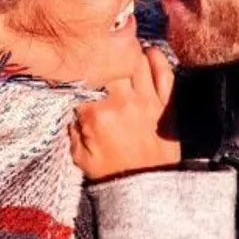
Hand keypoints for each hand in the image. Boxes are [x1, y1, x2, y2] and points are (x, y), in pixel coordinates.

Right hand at [70, 45, 181, 180]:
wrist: (148, 189)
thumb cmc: (113, 175)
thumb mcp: (80, 158)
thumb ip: (71, 131)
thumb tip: (71, 110)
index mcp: (98, 114)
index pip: (83, 82)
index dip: (78, 74)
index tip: (76, 72)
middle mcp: (123, 102)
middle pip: (110, 63)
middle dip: (102, 55)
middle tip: (98, 52)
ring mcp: (148, 101)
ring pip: (137, 60)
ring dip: (128, 51)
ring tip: (121, 48)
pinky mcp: (166, 105)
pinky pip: (165, 73)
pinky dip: (157, 58)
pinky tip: (148, 52)